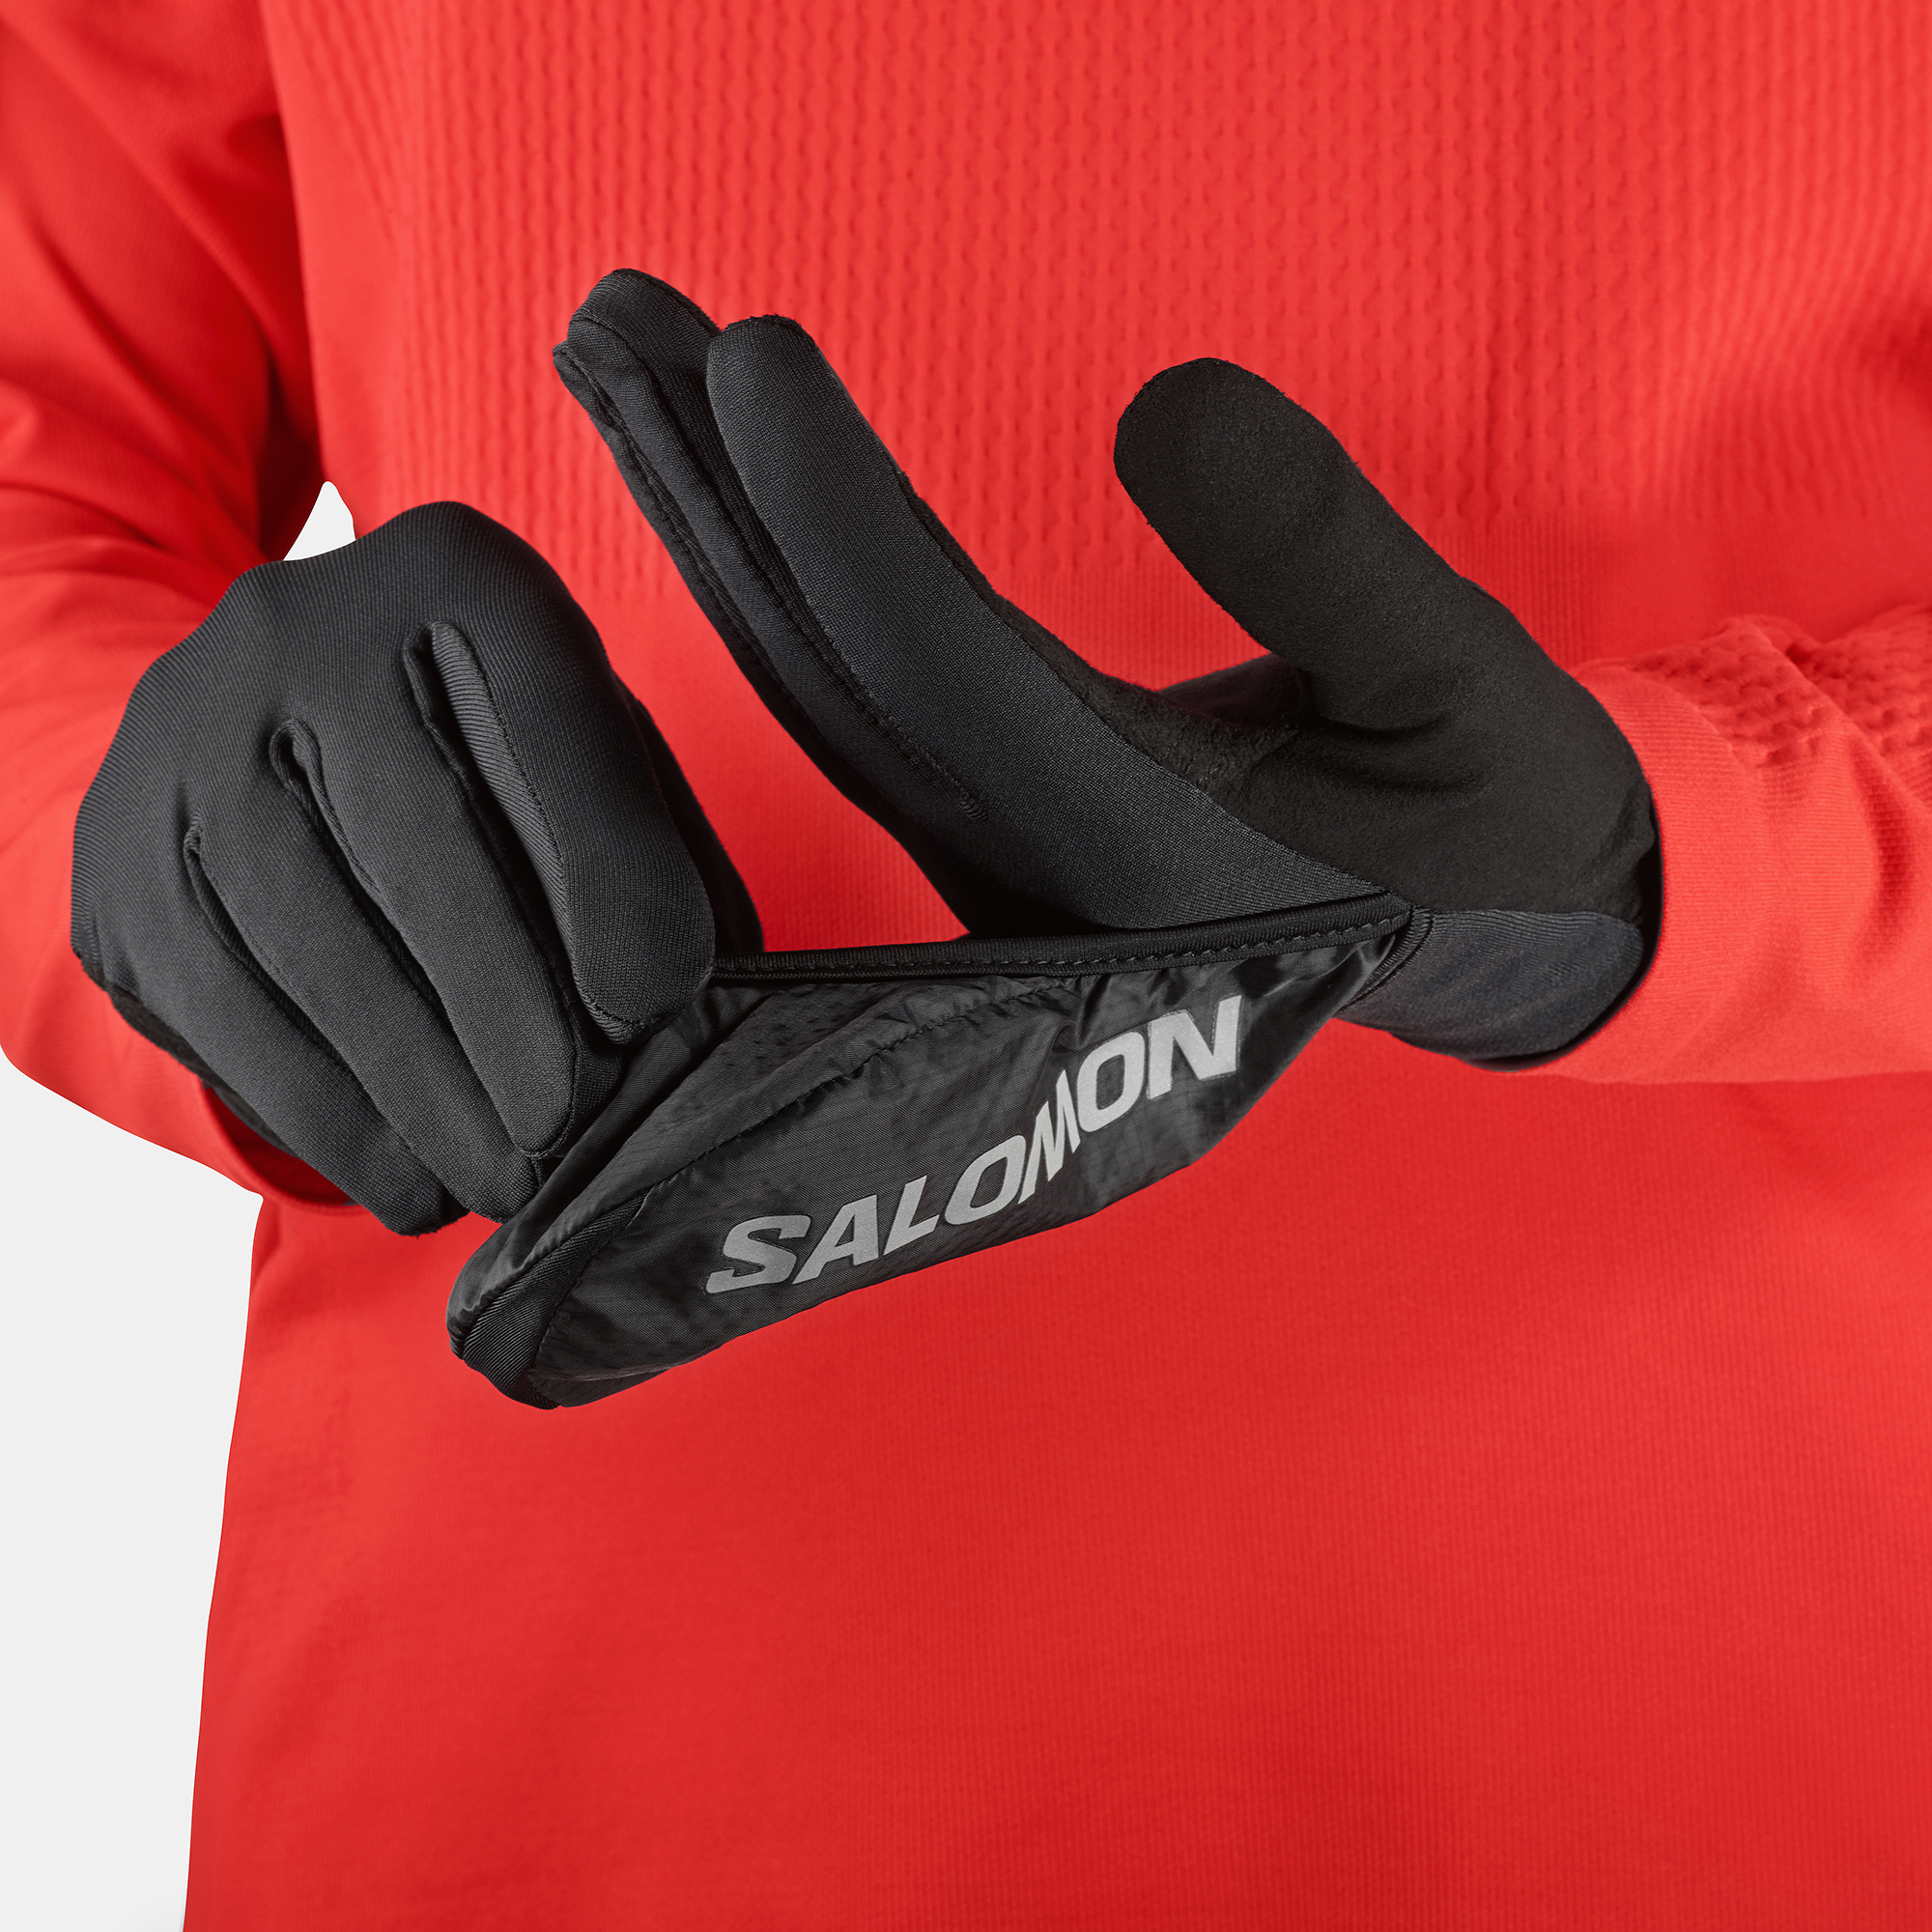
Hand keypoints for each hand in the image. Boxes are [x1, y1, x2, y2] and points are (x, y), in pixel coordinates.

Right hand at [72, 501, 753, 1232]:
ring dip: (415, 1085)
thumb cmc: (481, 756)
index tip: (657, 1004)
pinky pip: (219, 1001)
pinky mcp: (120, 856)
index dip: (609, 869)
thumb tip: (723, 1000)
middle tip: (568, 1130)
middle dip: (502, 1004)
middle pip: (412, 833)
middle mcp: (301, 628)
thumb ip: (656, 849)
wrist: (262, 727)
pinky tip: (406, 1177)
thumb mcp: (584, 756)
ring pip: (302, 933)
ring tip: (504, 1179)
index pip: (550, 718)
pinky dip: (324, 1109)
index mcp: (457, 577)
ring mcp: (185, 738)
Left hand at [556, 272, 1656, 1065]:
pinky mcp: (993, 833)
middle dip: (718, 498)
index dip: (839, 521)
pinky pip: (858, 700)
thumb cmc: (1494, 814)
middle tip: (609, 325)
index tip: (745, 355)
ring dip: (721, 523)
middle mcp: (1036, 878)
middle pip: (838, 678)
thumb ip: (1328, 557)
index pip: (951, 679)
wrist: (1488, 938)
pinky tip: (717, 476)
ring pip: (826, 689)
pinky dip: (784, 575)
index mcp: (1147, 858)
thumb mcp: (1462, 683)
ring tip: (629, 360)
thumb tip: (1162, 403)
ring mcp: (999, 865)